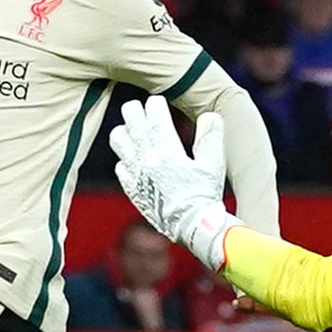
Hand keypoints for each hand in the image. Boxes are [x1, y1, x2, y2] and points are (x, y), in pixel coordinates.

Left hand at [109, 96, 235, 268]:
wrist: (193, 228)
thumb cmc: (205, 195)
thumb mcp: (214, 165)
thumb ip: (211, 137)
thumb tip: (209, 115)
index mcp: (166, 148)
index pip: (153, 112)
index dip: (156, 103)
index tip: (160, 104)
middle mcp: (146, 158)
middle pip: (131, 118)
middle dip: (136, 110)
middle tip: (144, 111)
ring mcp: (136, 173)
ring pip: (117, 139)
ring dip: (125, 131)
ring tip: (136, 133)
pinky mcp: (132, 189)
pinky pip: (120, 166)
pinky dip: (126, 160)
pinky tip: (138, 162)